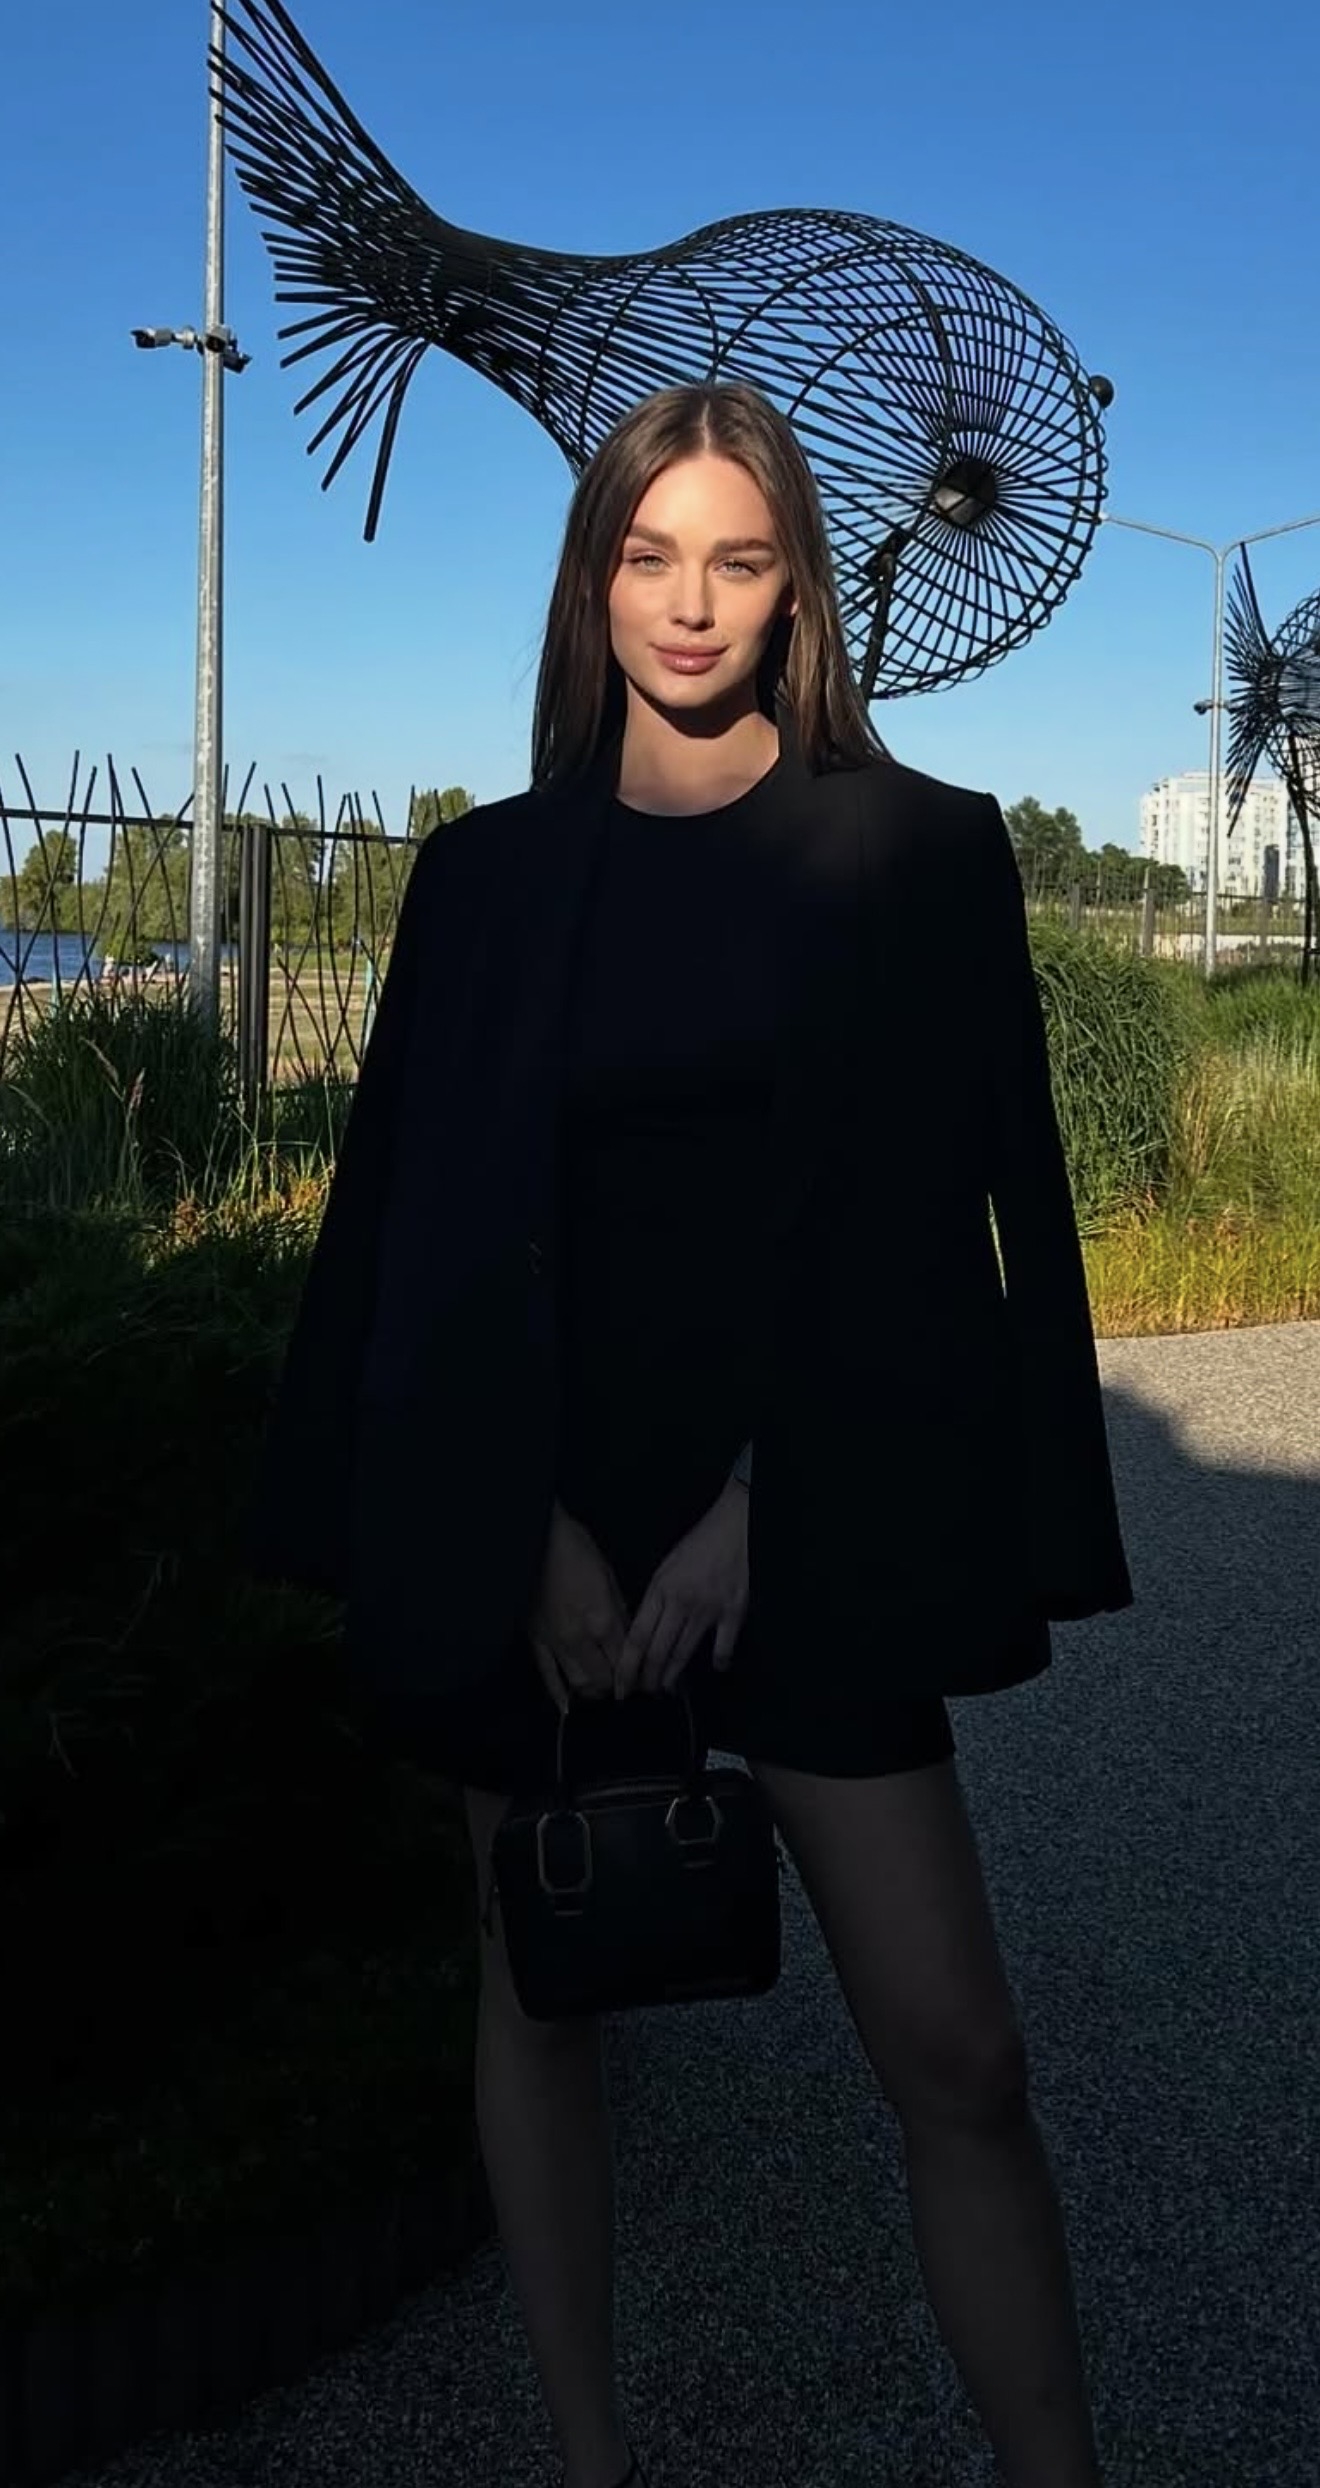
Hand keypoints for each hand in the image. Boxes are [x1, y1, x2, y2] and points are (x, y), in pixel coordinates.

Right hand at [526, 1499, 630, 1714]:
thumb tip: (627, 1637)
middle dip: (617, 1686)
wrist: (535, 1538)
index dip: (636, 1672)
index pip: (625, 1660)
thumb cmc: (575, 1549)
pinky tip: (567, 1708)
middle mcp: (580, 1638)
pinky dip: (558, 1694)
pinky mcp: (535, 1640)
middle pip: (603, 1678)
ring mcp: (555, 1642)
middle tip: (624, 1686)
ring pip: (578, 1682)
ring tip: (601, 1689)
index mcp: (602, 1619)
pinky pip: (547, 1674)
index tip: (644, 1678)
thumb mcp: (609, 1577)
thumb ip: (620, 1612)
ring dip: (593, 1691)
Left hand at [613, 1484, 748, 1700]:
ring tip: (667, 1687)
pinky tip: (716, 1668)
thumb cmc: (699, 1544)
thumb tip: (643, 1632)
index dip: (627, 1667)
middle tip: (643, 1691)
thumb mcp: (666, 1567)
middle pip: (658, 1651)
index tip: (621, 1685)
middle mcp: (681, 1602)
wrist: (735, 1526)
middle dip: (648, 1678)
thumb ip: (655, 1599)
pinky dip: (719, 1661)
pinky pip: (723, 1646)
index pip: (636, 1637)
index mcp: (660, 1589)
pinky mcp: (734, 1611)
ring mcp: (709, 1609)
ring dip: (673, 1675)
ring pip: (684, 1653)